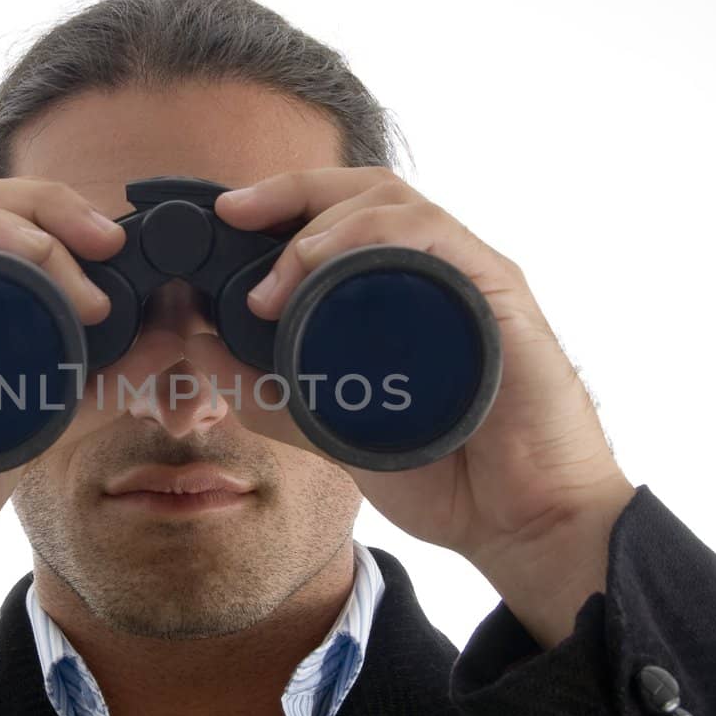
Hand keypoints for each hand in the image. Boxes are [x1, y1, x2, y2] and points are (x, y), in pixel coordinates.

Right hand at [0, 177, 136, 677]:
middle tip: (112, 245)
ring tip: (87, 260)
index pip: (6, 225)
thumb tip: (166, 336)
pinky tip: (28, 254)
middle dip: (59, 207)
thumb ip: (93, 384)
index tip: (124, 255)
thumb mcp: (33, 427)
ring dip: (32, 221)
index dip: (67, 222)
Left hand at [186, 167, 636, 646]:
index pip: (341, 214)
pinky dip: (377, 238)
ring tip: (276, 277)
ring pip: (397, 204)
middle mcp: (438, 269)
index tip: (223, 214)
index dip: (281, 201)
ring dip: (324, 224)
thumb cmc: (444, 470)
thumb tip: (196, 345)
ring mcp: (470, 277)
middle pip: (366, 191)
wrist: (519, 524)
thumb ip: (267, 393)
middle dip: (291, 191)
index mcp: (401, 288)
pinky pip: (437, 240)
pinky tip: (332, 260)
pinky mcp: (499, 295)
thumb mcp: (329, 428)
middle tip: (234, 216)